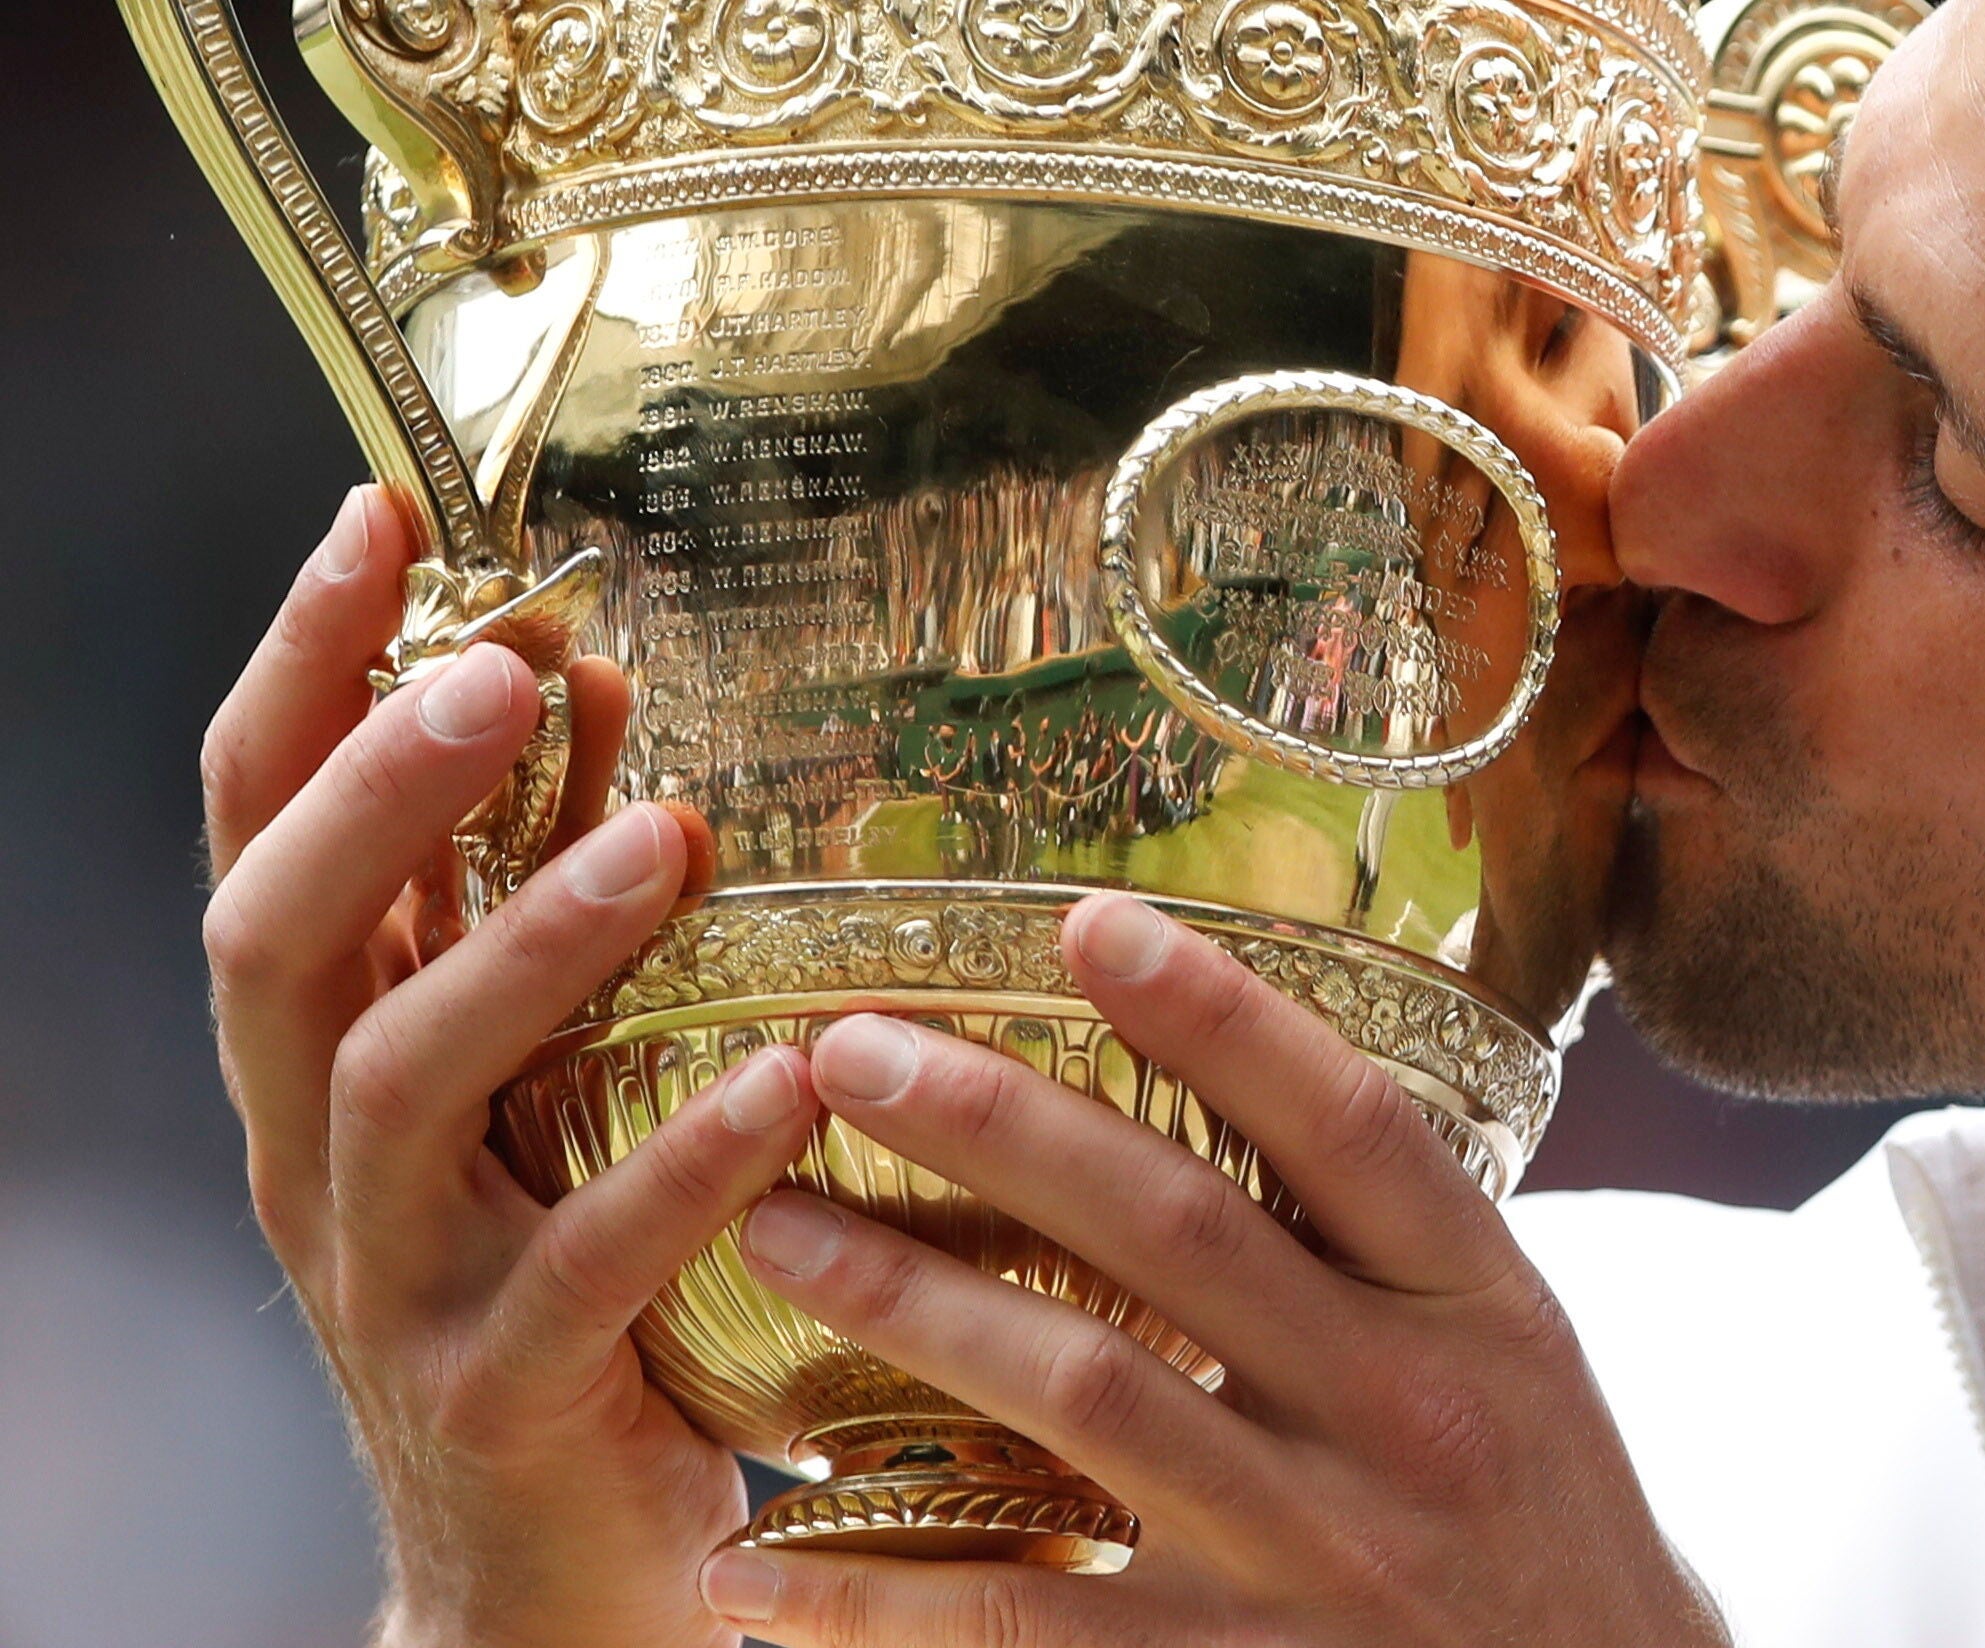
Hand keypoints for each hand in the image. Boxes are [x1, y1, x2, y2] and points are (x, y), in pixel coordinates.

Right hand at [203, 487, 820, 1647]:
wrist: (540, 1565)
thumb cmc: (553, 1273)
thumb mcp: (527, 1073)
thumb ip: (536, 889)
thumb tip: (591, 681)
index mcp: (319, 1052)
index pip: (257, 829)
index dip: (300, 672)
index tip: (377, 519)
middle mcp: (321, 1153)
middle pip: (276, 940)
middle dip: (371, 790)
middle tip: (499, 668)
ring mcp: (395, 1280)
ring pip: (403, 1088)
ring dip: (523, 952)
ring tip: (652, 843)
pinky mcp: (503, 1392)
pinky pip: (582, 1266)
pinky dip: (676, 1165)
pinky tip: (777, 1081)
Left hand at [707, 895, 1727, 1645]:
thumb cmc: (1538, 1528)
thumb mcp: (1514, 1357)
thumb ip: (1386, 1240)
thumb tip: (1223, 1061)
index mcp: (1483, 1306)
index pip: (1351, 1127)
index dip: (1220, 1015)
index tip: (1087, 924)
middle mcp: (1406, 1413)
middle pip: (1182, 1233)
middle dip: (1001, 1126)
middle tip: (846, 1052)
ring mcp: (1320, 1555)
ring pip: (1087, 1394)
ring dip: (914, 1306)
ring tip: (776, 1231)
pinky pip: (1030, 1622)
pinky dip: (879, 1592)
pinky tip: (754, 1564)